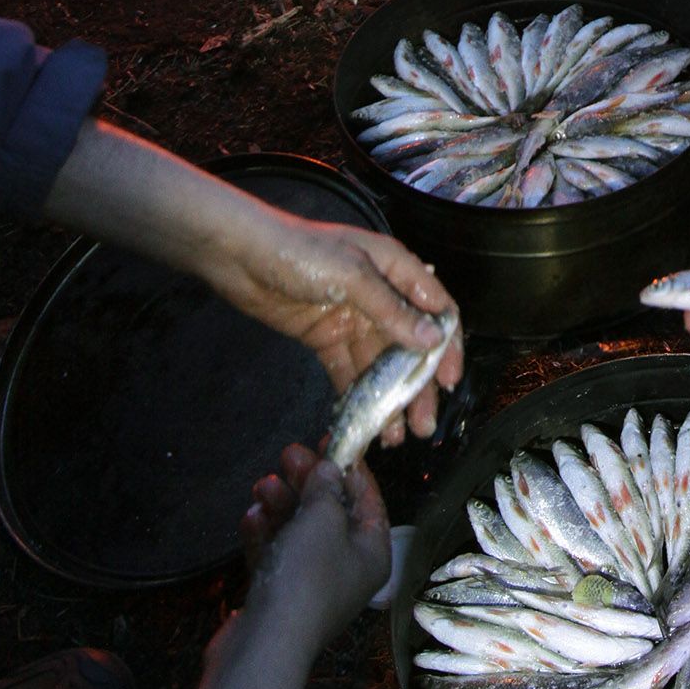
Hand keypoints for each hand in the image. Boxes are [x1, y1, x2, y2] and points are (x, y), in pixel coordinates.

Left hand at [200, 215, 463, 442]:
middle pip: (409, 345)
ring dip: (388, 399)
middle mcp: (379, 294)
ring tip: (394, 436)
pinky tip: (363, 422)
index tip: (449, 382)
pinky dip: (356, 396)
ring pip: (379, 364)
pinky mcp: (326, 337)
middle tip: (422, 426)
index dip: (447, 345)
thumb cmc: (300, 251)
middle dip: (417, 385)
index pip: (436, 308)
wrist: (240, 255)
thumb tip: (432, 340)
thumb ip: (391, 310)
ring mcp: (352, 317)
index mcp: (394, 268)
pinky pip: (348, 370)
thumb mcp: (352, 275)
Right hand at [242, 443, 390, 651]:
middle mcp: (346, 569)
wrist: (264, 646)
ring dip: (281, 505)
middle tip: (287, 455)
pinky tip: (251, 519)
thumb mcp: (322, 520)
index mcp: (371, 552)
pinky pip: (274, 555)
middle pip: (329, 513)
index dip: (350, 468)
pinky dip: (264, 535)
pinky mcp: (278, 597)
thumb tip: (329, 468)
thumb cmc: (306, 577)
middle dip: (308, 483)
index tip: (329, 441)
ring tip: (262, 486)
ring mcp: (310, 585)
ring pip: (298, 532)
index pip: (368, 500)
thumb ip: (326, 488)